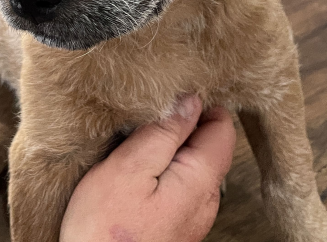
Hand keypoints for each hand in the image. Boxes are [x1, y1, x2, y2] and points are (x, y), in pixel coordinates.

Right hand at [60, 95, 235, 241]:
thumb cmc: (105, 230)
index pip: (222, 126)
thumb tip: (190, 101)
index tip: (168, 98)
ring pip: (195, 164)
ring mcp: (195, 215)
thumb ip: (164, 132)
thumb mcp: (128, 167)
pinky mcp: (179, 224)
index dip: (199, 104)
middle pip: (210, 144)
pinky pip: (182, 184)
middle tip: (146, 123)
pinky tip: (139, 174)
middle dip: (184, 126)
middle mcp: (207, 199)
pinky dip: (166, 169)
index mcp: (201, 180)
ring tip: (138, 147)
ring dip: (172, 148)